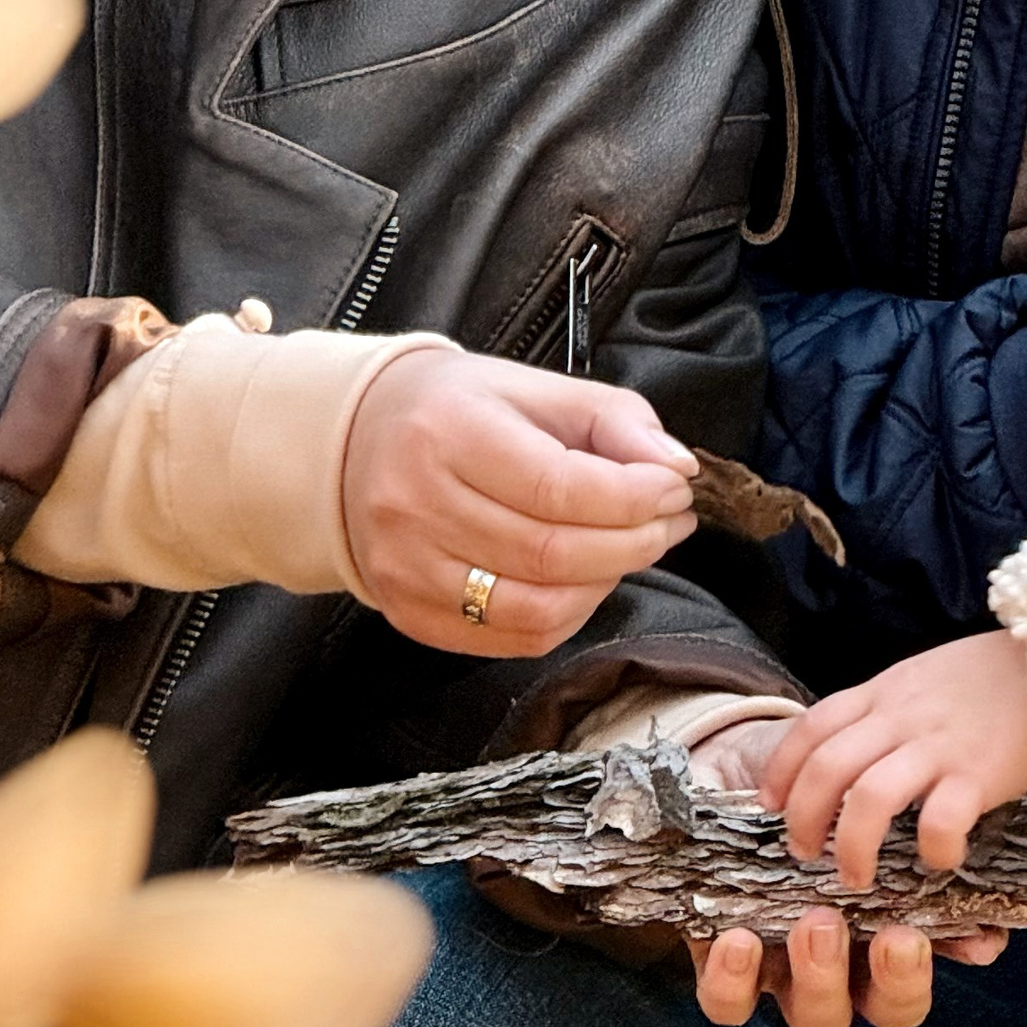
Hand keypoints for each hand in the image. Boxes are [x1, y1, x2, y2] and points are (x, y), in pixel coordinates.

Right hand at [342, 349, 696, 656]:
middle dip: (635, 542)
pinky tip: (583, 580)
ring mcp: (408, 569)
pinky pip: (514, 639)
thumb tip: (675, 466)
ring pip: (538, 607)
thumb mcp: (532, 387)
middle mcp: (416, 505)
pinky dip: (568, 615)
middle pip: (554, 554)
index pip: (560, 487)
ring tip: (629, 548)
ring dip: (606, 583)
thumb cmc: (455, 410)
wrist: (351, 443)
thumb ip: (613, 419)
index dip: (634, 497)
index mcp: (448, 432)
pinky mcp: (411, 614)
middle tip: (668, 521)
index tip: (674, 487)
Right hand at [683, 711, 1004, 1026]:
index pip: (732, 1002)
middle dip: (820, 979)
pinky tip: (981, 940)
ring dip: (895, 979)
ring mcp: (871, 953)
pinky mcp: (929, 926)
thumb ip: (709, 842)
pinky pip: (953, 951)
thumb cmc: (748, 799)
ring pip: (887, 1006)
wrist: (802, 759)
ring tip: (897, 936)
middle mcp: (814, 970)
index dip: (733, 985)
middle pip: (818, 1017)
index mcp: (753, 953)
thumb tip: (715, 879)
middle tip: (821, 924)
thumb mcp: (720, 814)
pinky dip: (965, 947)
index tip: (740, 940)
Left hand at [761, 630, 1026, 888]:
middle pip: (827, 768)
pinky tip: (938, 862)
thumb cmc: (999, 674)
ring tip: (855, 876)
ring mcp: (940, 744)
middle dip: (804, 819)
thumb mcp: (928, 674)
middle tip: (804, 854)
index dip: (782, 770)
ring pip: (870, 799)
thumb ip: (890, 706)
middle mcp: (902, 715)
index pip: (812, 726)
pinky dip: (931, 850)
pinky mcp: (981, 773)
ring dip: (852, 847)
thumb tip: (856, 747)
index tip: (771, 805)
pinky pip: (940, 820)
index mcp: (886, 690)